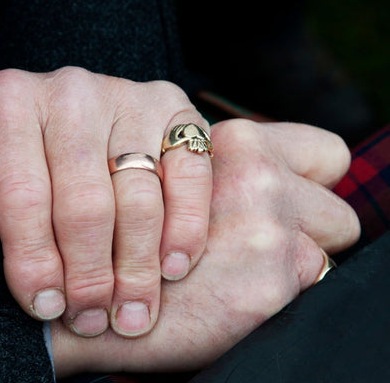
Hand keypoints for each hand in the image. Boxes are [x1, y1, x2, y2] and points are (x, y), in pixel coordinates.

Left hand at [0, 67, 211, 336]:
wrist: (94, 117)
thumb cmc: (47, 161)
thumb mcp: (8, 181)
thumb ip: (11, 221)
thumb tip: (35, 286)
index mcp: (12, 103)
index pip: (21, 195)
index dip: (34, 262)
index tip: (48, 307)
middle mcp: (74, 93)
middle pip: (86, 202)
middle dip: (92, 274)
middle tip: (96, 317)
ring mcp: (131, 98)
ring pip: (139, 198)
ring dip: (138, 265)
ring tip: (134, 309)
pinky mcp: (176, 110)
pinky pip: (190, 176)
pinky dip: (185, 228)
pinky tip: (174, 267)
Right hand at [51, 119, 359, 376]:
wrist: (100, 291)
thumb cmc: (142, 231)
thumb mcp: (185, 177)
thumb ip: (237, 172)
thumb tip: (290, 181)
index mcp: (239, 142)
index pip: (327, 154)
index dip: (314, 179)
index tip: (289, 198)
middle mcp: (259, 177)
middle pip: (335, 210)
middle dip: (308, 226)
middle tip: (260, 238)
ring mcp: (268, 229)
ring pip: (326, 250)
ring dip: (295, 259)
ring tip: (240, 266)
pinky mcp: (271, 283)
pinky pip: (306, 286)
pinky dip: (278, 293)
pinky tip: (230, 293)